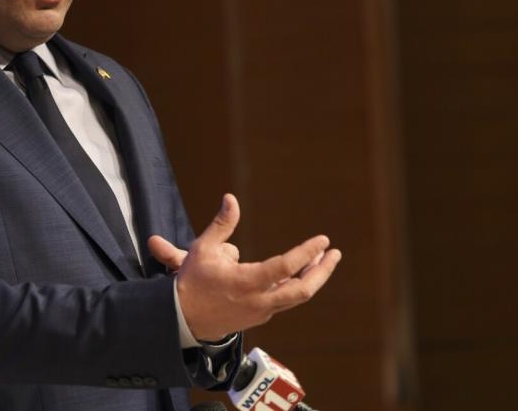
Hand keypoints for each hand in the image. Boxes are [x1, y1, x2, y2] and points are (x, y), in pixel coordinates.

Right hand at [147, 193, 341, 340]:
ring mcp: (261, 311)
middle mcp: (259, 300)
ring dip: (312, 278)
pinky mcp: (260, 316)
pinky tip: (298, 273)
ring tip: (321, 259)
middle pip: (302, 290)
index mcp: (246, 282)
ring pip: (296, 296)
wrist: (183, 319)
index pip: (286, 267)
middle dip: (322, 271)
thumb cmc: (193, 281)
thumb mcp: (203, 248)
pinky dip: (295, 285)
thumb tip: (231, 198)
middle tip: (335, 254)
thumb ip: (222, 224)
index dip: (306, 253)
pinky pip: (284, 300)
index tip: (322, 240)